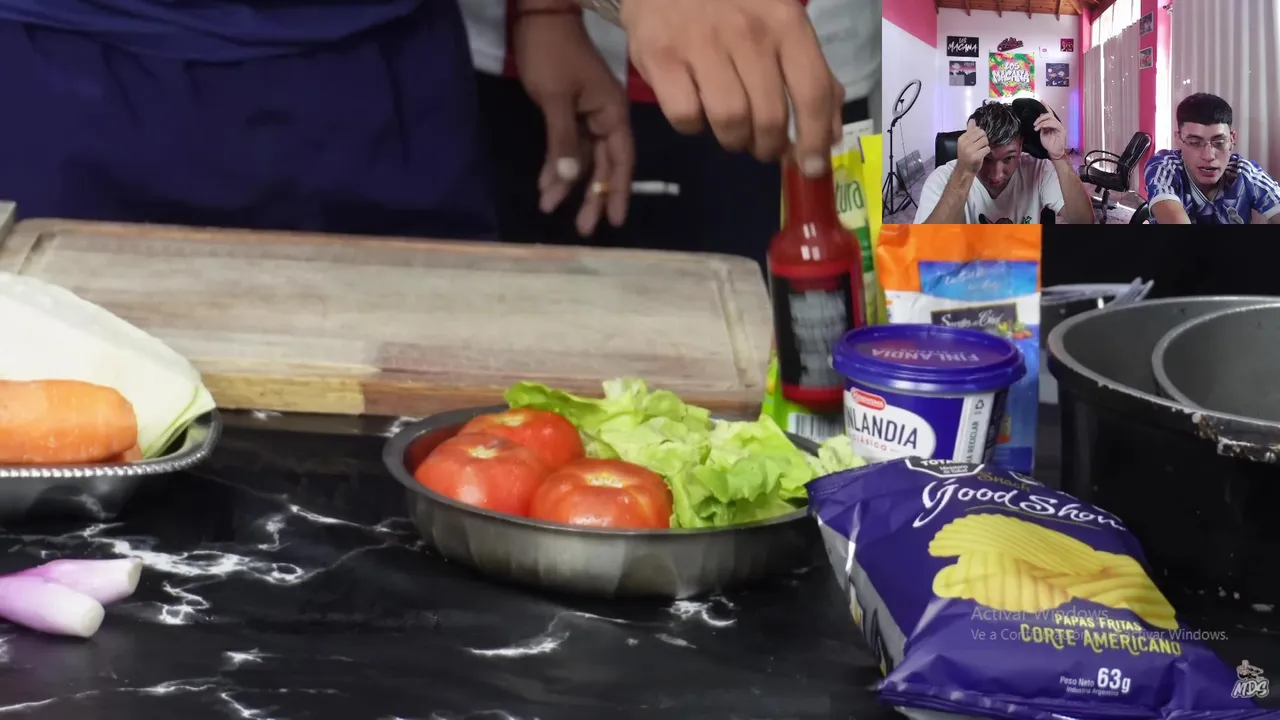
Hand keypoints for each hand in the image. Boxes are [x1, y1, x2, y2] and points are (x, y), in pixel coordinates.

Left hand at [514, 11, 633, 234]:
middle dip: (592, 197)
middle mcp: (605, 118)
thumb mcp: (555, 99)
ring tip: (554, 211)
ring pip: (583, 160)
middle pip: (604, 165)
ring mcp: (587, 116)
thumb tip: (571, 181)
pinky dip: (556, 166)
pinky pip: (568, 147)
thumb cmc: (552, 54)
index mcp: (612, 113)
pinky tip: (545, 187)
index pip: (621, 160)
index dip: (618, 191)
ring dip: (569, 185)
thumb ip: (564, 141)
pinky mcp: (569, 113)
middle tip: (584, 229)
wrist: (539, 18)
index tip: (615, 220)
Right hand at [620, 0, 842, 175]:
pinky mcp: (661, 58)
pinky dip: (693, 125)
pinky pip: (686, 117)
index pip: (812, 92)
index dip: (815, 139)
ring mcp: (702, 45)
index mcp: (785, 22)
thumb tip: (829, 134)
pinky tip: (696, 108)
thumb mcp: (779, 21)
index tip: (811, 167)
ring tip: (731, 129)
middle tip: (763, 145)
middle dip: (769, 146)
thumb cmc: (731, 2)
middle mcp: (748, 33)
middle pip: (769, 118)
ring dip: (734, 140)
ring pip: (730, 123)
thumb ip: (811, 73)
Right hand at [957, 119, 990, 173]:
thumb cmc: (966, 156)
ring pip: (985, 141)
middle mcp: (965, 143)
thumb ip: (970, 131)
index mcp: (962, 139)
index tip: (975, 142)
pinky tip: (981, 155)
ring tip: (980, 151)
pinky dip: (986, 152)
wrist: (964, 170)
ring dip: (985, 146)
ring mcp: (970, 150)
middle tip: (979, 147)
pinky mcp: (976, 157)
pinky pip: (987, 149)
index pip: (976, 129)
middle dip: (983, 140)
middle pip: (982, 134)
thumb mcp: (966, 142)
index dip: (979, 135)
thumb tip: (972, 120)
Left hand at [1034, 111, 1066, 160]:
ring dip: (1042, 122)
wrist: (1053, 152)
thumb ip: (1042, 127)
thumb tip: (1040, 121)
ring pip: (1051, 119)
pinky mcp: (1061, 130)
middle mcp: (1056, 124)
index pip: (1049, 114)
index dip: (1046, 107)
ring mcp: (1060, 127)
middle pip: (1049, 115)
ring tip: (1036, 128)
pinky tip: (1042, 127)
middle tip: (1034, 124)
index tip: (1042, 101)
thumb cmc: (1048, 144)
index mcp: (1052, 124)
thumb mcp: (1043, 134)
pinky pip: (1054, 124)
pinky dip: (1047, 124)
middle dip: (1040, 118)